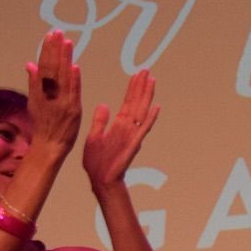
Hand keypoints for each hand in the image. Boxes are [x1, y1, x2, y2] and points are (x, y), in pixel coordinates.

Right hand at [25, 30, 82, 156]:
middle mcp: (49, 95)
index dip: (47, 50)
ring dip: (64, 59)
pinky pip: (72, 94)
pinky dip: (72, 81)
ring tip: (66, 42)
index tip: (50, 35)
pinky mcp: (71, 111)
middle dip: (54, 49)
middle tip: (57, 32)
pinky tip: (74, 67)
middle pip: (51, 69)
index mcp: (40, 91)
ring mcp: (60, 103)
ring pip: (61, 78)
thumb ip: (34, 83)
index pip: (44, 66)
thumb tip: (30, 63)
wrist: (49, 146)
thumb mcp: (35, 102)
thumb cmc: (44, 125)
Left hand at [83, 69, 159, 191]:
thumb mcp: (93, 137)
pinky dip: (150, 119)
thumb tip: (103, 104)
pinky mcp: (133, 144)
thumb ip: (100, 121)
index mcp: (118, 125)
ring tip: (151, 81)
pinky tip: (157, 108)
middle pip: (137, 103)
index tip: (137, 75)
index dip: (133, 88)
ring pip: (142, 111)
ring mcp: (132, 135)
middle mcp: (128, 127)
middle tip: (145, 70)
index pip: (128, 102)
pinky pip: (144, 129)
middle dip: (141, 86)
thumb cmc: (96, 162)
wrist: (100, 179)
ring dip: (147, 96)